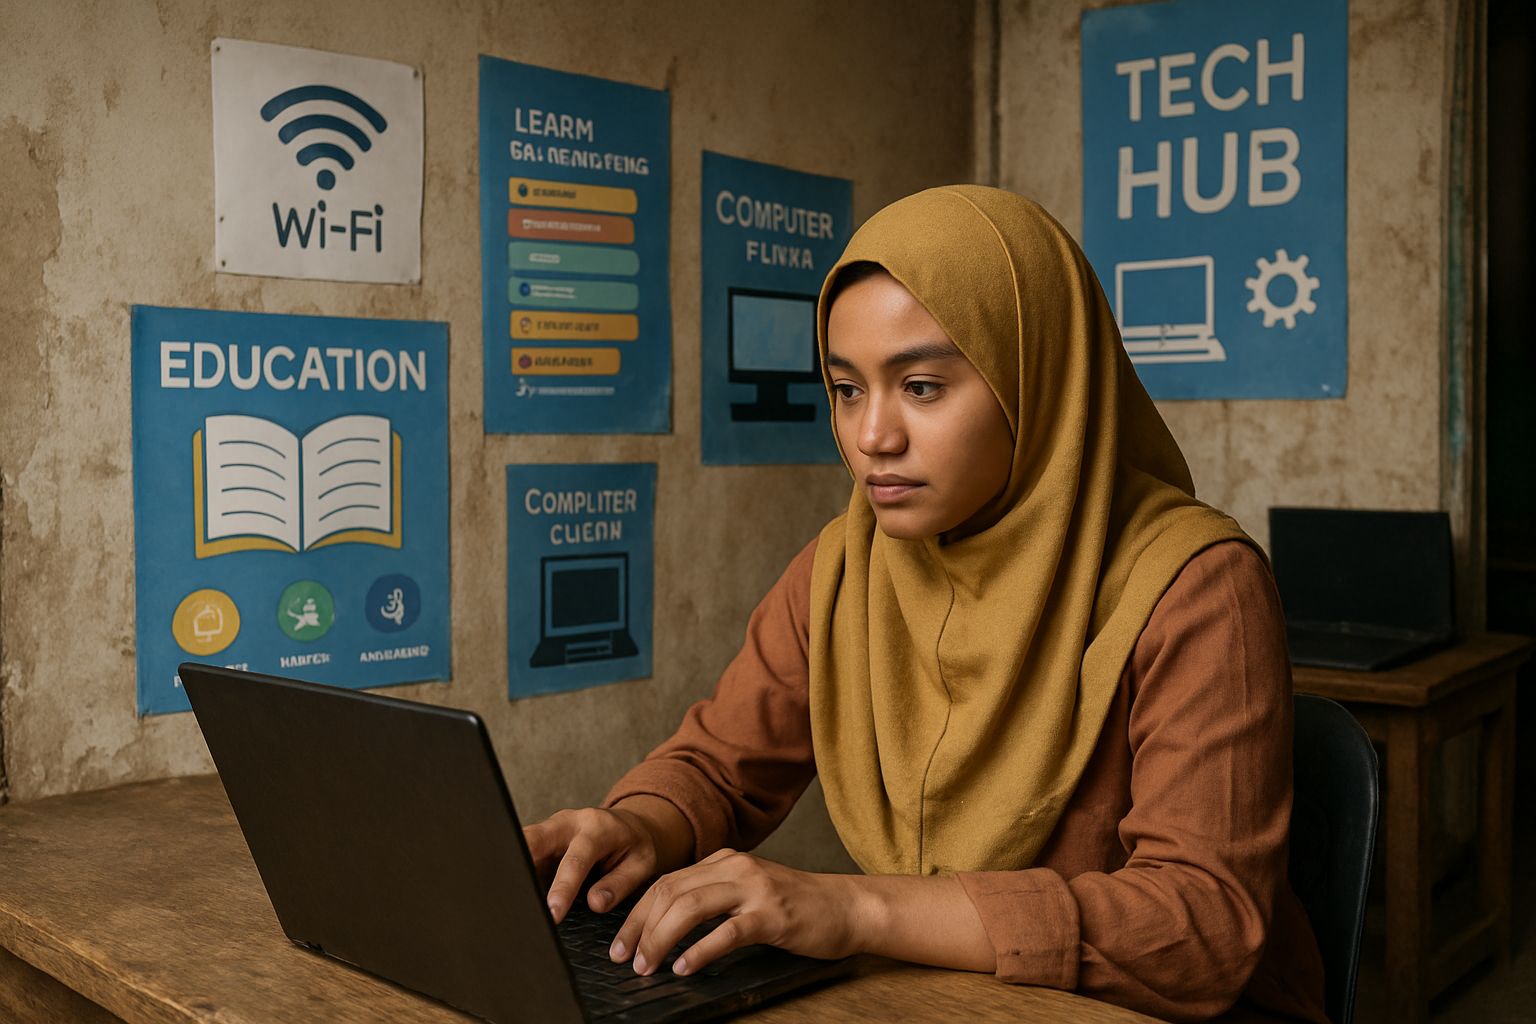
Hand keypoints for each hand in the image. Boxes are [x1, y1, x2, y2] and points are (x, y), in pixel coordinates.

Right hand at [523, 799, 684, 922]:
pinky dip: (514, 869)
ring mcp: (551, 829)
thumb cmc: (635, 846)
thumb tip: (595, 903)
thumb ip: (620, 884)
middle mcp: (569, 822)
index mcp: (598, 827)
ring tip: (501, 895)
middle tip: (510, 896)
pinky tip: (507, 891)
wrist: (629, 824)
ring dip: (511, 865)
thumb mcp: (641, 864)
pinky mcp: (540, 839)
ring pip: (522, 842)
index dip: (563, 887)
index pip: (576, 858)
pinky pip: (522, 851)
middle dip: (520, 863)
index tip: (553, 913)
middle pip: (536, 838)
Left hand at [608, 849, 863, 976]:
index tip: (621, 943)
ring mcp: (755, 889)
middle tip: (626, 959)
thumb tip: (664, 923)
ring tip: (648, 965)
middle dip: (640, 928)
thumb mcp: (747, 890)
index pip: (666, 882)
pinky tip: (685, 968)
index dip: (636, 913)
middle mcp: (735, 868)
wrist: (846, 907)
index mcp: (724, 861)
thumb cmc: (796, 906)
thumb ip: (712, 896)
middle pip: (671, 893)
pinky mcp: (773, 915)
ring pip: (691, 908)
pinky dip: (700, 951)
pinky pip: (727, 932)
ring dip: (661, 939)